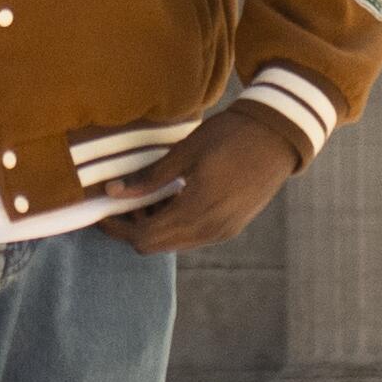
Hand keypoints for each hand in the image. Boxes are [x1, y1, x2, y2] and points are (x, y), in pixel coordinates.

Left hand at [101, 102, 309, 256]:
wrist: (278, 135)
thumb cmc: (230, 135)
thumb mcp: (185, 151)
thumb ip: (150, 177)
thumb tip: (114, 192)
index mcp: (197, 210)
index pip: (145, 238)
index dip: (119, 230)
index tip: (103, 215)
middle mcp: (211, 229)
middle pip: (158, 246)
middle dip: (135, 229)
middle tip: (126, 201)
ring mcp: (224, 231)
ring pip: (176, 243)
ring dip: (156, 227)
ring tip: (151, 195)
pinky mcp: (232, 227)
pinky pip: (194, 236)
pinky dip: (176, 224)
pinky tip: (174, 197)